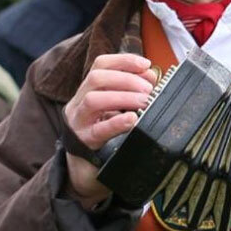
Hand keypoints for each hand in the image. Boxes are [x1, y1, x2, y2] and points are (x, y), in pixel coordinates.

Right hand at [62, 53, 158, 208]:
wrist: (84, 170)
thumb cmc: (102, 135)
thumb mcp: (114, 110)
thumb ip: (130, 92)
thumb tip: (152, 76)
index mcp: (86, 91)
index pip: (100, 65)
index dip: (123, 61)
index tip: (145, 64)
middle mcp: (78, 103)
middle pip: (95, 78)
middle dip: (125, 79)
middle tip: (148, 89)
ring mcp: (78, 123)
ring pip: (93, 100)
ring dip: (122, 97)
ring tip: (144, 102)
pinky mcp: (83, 143)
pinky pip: (98, 130)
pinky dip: (116, 122)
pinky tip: (132, 120)